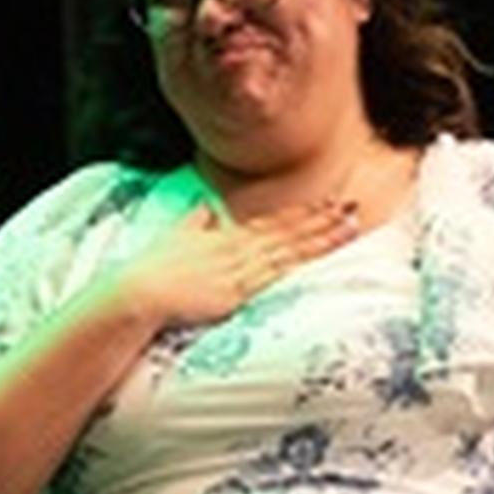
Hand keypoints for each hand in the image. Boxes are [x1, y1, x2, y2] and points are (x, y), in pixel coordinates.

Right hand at [109, 200, 362, 334]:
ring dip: (321, 236)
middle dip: (323, 219)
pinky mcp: (238, 289)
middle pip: (288, 230)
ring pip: (290, 247)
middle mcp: (237, 247)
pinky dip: (303, 260)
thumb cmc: (152, 270)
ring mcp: (240, 267)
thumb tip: (206, 208)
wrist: (139, 292)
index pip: (273, 221)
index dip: (303, 212)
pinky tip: (323, 253)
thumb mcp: (176, 235)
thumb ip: (195, 222)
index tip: (329, 202)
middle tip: (355, 205)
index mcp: (225, 235)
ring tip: (351, 224)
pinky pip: (278, 271)